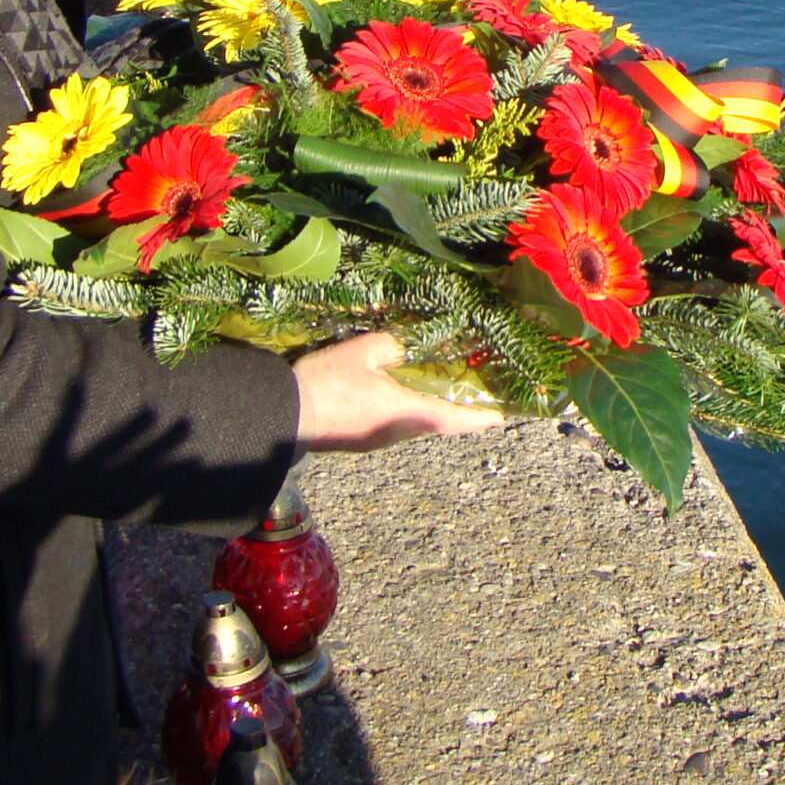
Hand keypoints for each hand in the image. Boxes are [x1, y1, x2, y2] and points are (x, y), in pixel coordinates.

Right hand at [293, 332, 503, 451]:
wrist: (283, 416)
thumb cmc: (327, 383)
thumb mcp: (363, 351)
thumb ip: (393, 345)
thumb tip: (408, 345)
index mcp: (405, 413)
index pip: (454, 419)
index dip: (480, 418)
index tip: (502, 417)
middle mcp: (397, 432)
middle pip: (437, 423)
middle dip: (459, 410)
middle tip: (475, 392)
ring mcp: (378, 440)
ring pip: (416, 424)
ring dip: (432, 409)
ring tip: (444, 387)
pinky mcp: (362, 440)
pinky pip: (396, 425)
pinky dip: (410, 411)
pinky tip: (404, 393)